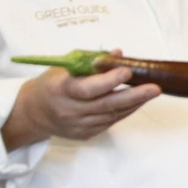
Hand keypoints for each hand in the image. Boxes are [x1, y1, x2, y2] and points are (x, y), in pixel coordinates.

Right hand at [2, 52, 160, 148]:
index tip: (128, 71)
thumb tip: (119, 54)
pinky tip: (137, 101)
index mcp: (61, 90)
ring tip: (151, 92)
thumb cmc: (52, 84)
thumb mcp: (64, 68)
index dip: (109, 81)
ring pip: (112, 115)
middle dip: (134, 96)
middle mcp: (69, 110)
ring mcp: (77, 125)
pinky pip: (110, 122)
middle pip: (106, 104)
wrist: (32, 113)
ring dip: (134, 103)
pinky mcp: (85, 134)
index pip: (88, 88)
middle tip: (155, 88)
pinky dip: (125, 111)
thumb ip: (91, 62)